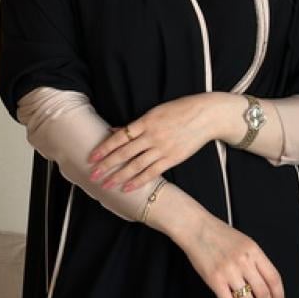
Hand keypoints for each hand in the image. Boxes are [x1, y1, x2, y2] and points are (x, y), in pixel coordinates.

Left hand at [86, 93, 218, 192]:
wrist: (206, 115)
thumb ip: (136, 125)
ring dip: (119, 176)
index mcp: (146, 121)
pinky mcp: (172, 158)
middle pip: (124, 153)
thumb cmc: (180, 110)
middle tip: (92, 175)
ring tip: (106, 185)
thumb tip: (115, 131)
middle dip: (106, 165)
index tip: (92, 157)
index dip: (104, 148)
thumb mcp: (156, 112)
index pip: (120, 137)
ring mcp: (162, 148)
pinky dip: (138, 181)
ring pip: (135, 165)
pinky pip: (152, 172)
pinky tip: (127, 187)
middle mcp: (152, 135)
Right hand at [182, 214, 284, 297]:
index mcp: (253, 250)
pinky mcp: (215, 280)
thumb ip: (256, 260)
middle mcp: (243, 261)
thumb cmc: (218, 234)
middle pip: (263, 293)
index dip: (279, 296)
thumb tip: (266, 283)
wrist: (196, 228)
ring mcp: (229, 271)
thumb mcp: (244, 241)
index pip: (274, 278)